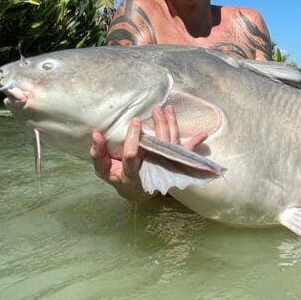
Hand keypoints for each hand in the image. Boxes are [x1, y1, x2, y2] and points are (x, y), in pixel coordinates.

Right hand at [89, 104, 207, 202]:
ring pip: (170, 144)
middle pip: (158, 147)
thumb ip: (98, 153)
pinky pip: (185, 153)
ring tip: (168, 109)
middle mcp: (151, 169)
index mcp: (131, 172)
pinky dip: (195, 143)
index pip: (132, 155)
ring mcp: (163, 165)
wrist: (136, 191)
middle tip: (155, 110)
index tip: (135, 121)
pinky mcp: (172, 162)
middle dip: (158, 127)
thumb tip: (96, 134)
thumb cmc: (116, 176)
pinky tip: (204, 134)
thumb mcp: (103, 169)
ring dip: (171, 125)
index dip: (133, 139)